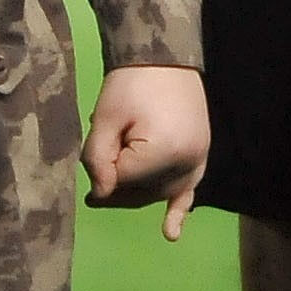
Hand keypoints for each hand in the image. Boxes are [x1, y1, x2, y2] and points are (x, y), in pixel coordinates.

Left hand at [83, 64, 208, 239]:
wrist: (165, 57)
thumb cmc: (131, 82)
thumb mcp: (106, 117)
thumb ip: (99, 158)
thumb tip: (100, 195)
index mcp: (163, 153)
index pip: (123, 181)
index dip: (102, 174)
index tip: (90, 163)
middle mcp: (186, 164)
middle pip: (143, 191)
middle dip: (117, 187)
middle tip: (94, 184)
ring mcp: (197, 162)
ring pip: (160, 193)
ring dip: (137, 192)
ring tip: (113, 188)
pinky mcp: (200, 156)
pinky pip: (189, 191)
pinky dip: (178, 211)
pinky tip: (170, 234)